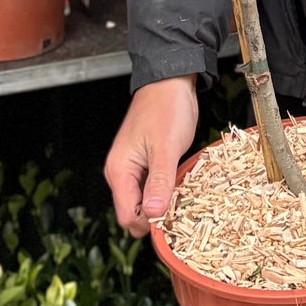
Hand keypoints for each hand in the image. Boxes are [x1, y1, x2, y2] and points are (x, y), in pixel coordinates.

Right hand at [104, 76, 198, 237]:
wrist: (171, 81)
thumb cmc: (167, 108)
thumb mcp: (167, 147)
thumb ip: (159, 181)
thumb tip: (154, 214)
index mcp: (119, 171)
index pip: (128, 217)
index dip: (150, 224)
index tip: (174, 220)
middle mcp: (121, 173)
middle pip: (135, 212)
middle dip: (157, 216)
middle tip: (183, 209)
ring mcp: (133, 168)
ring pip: (145, 201)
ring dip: (163, 204)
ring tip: (185, 197)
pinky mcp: (145, 163)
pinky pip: (152, 188)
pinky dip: (166, 191)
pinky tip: (182, 186)